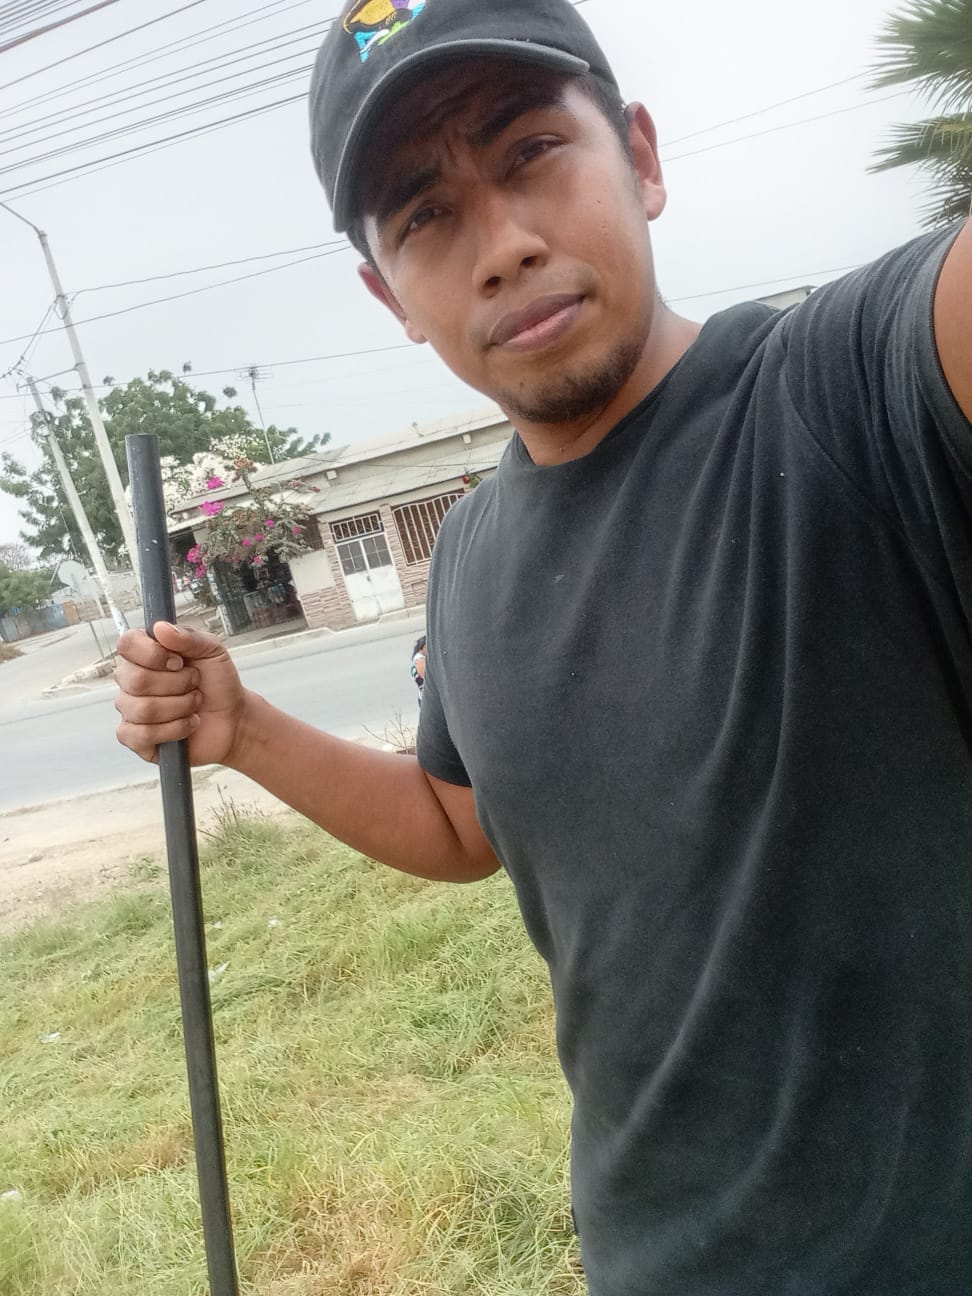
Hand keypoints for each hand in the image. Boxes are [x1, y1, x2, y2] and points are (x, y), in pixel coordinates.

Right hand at [114, 621, 245, 766]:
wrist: (233, 718)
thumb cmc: (218, 683)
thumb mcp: (212, 651)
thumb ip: (188, 637)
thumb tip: (160, 628)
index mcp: (145, 654)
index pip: (127, 644)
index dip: (153, 654)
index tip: (179, 662)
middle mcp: (131, 681)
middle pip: (135, 680)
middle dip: (177, 684)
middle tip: (194, 684)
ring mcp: (130, 710)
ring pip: (143, 709)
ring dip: (180, 707)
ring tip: (194, 705)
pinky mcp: (135, 738)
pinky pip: (141, 734)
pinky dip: (174, 729)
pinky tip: (187, 724)